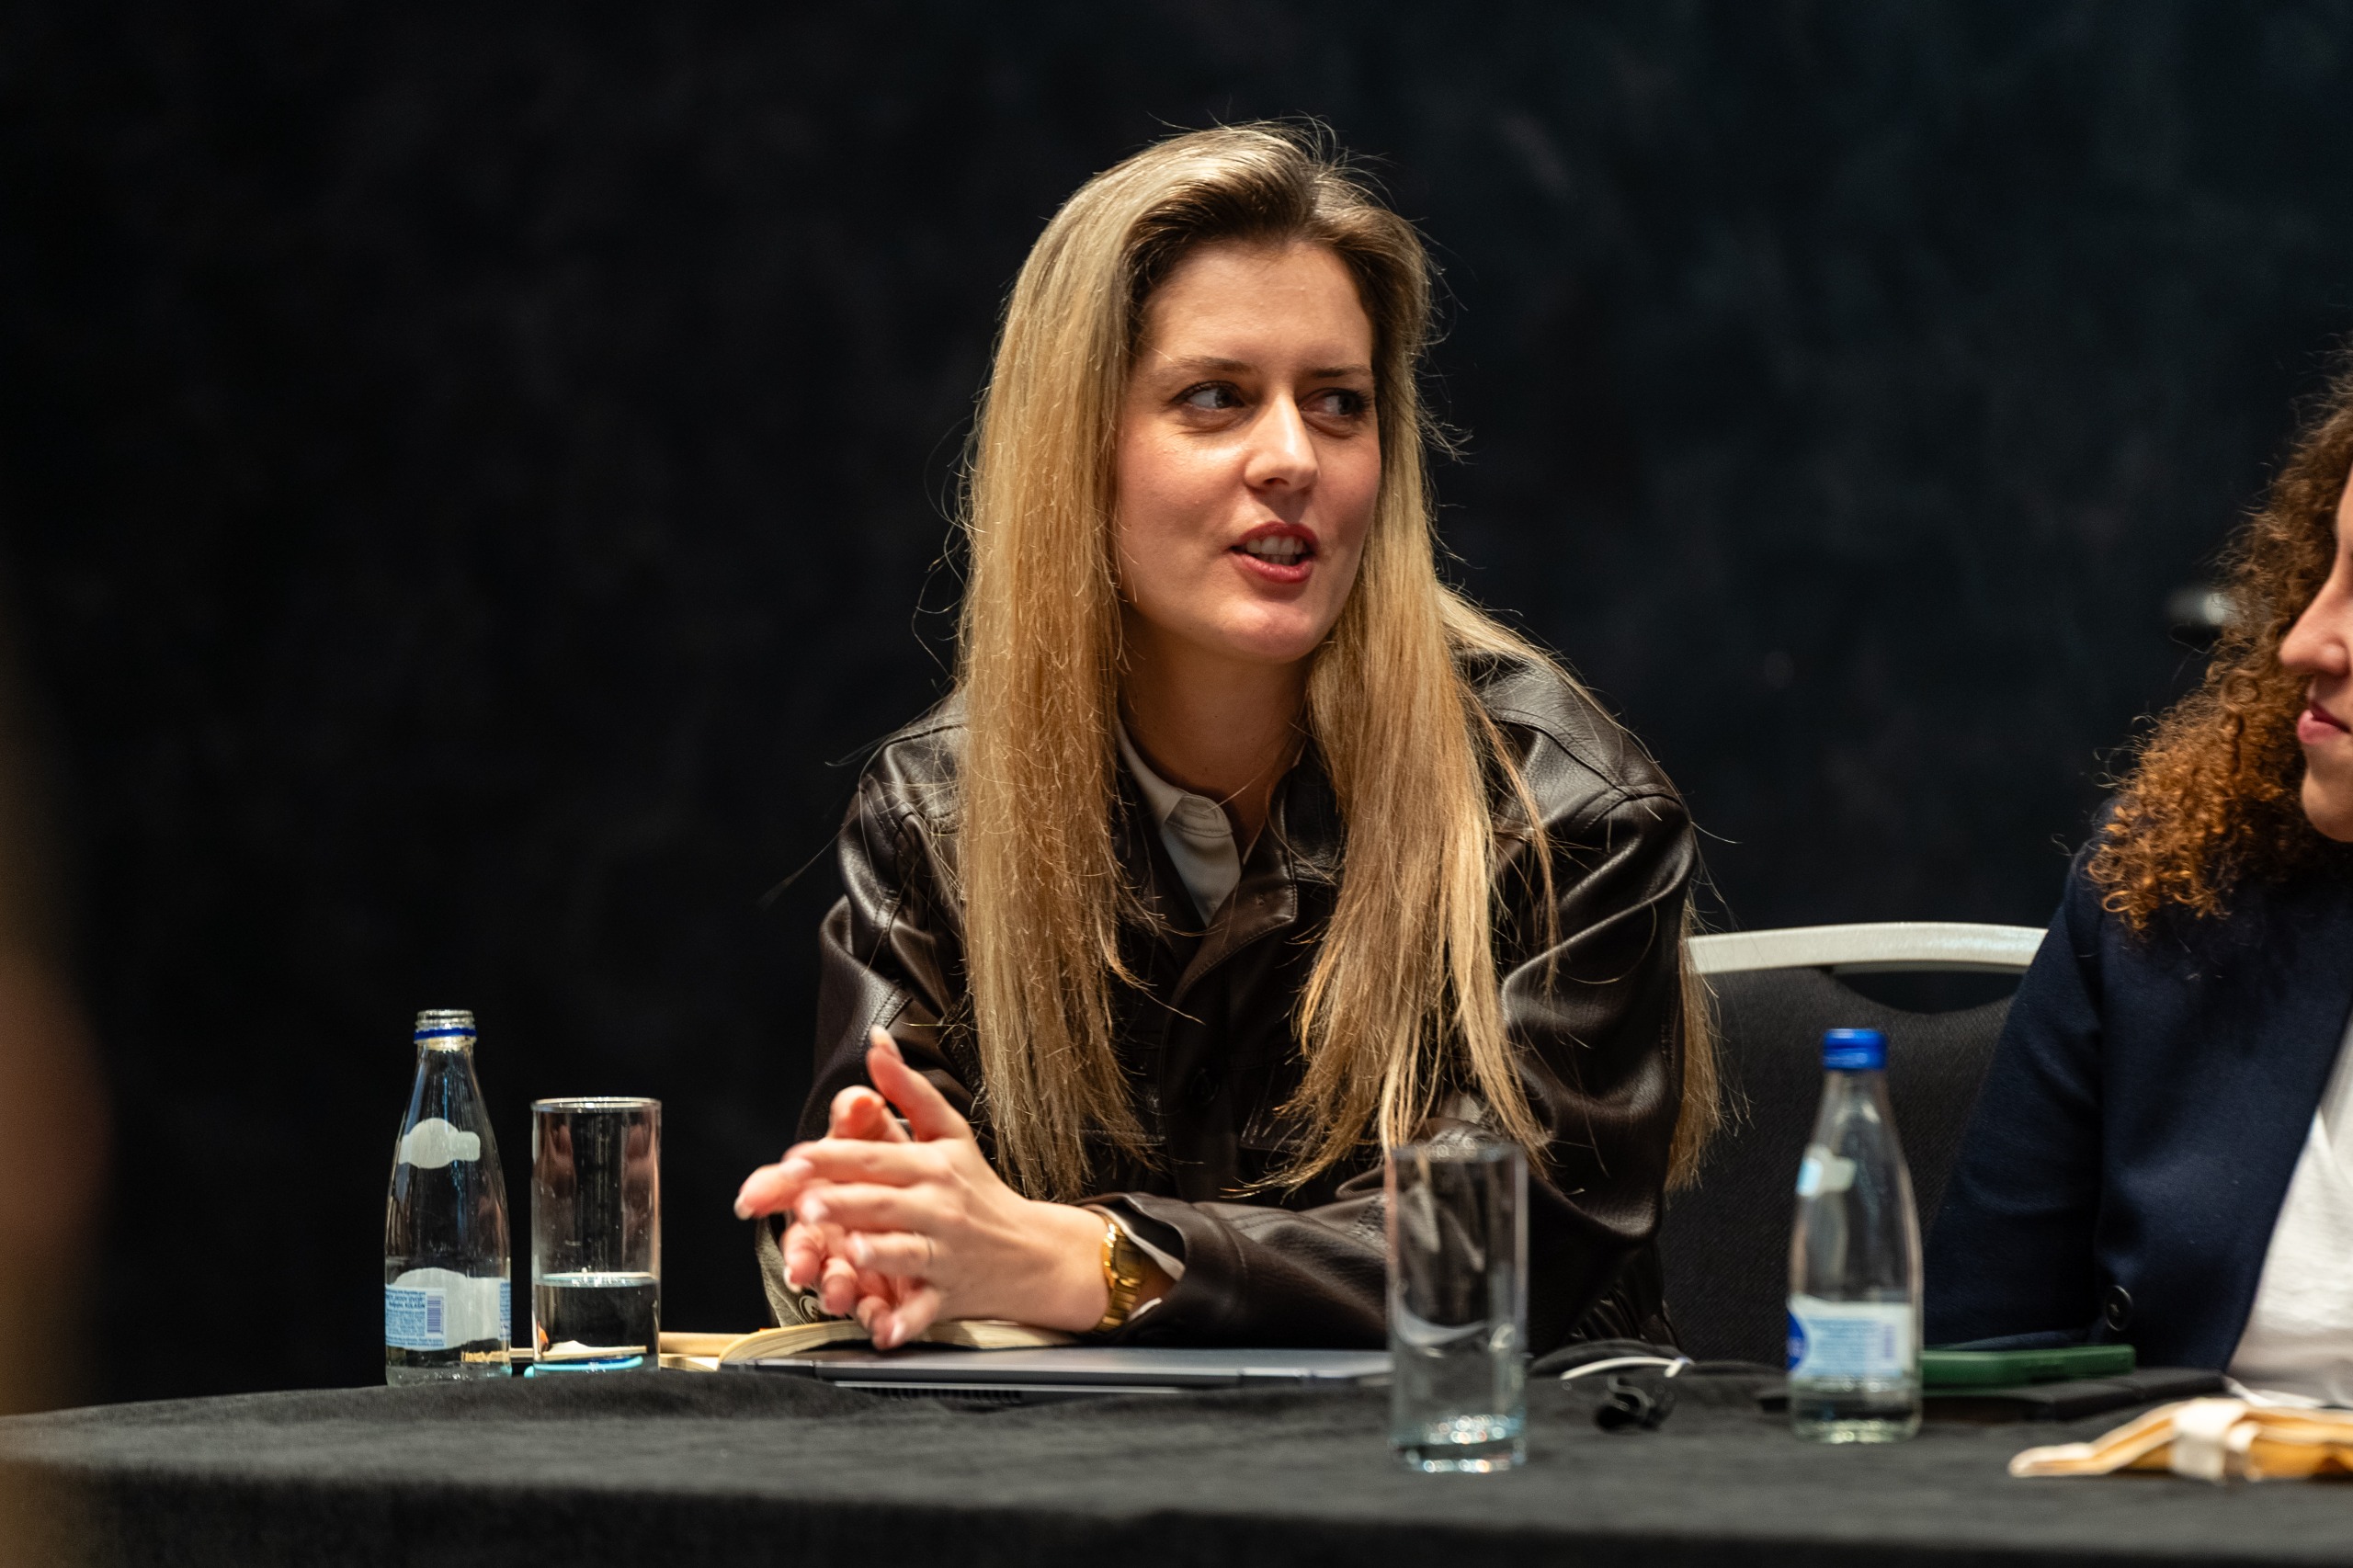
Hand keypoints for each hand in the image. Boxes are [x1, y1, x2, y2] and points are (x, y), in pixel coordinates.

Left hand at [733, 1028, 1107, 1346]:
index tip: (794, 1157)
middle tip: (808, 1202)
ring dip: (879, 1253)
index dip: (833, 1157)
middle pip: (883, 1202)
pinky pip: (925, 1310)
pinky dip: (905, 1322)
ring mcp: (944, 1252)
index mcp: (930, 1166)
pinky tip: (884, 1329)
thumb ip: (907, 1089)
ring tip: (851, 1251)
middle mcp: (936, 1207)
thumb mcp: (949, 1132)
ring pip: (906, 1252)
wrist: (1032, 1251)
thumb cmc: (978, 1189)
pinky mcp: (948, 1293)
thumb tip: (875, 1041)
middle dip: (844, 1201)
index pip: (875, 1157)